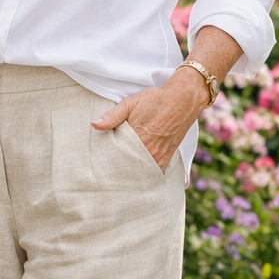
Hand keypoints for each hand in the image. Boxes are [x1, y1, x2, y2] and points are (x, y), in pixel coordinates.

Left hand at [92, 68, 208, 170]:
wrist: (183, 100)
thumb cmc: (156, 100)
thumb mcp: (131, 103)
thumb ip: (112, 116)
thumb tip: (94, 124)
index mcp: (138, 138)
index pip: (117, 157)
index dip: (107, 162)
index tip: (100, 166)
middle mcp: (149, 151)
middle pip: (128, 168)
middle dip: (118, 171)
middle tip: (107, 177)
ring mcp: (159, 156)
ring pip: (141, 172)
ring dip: (132, 174)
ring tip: (120, 178)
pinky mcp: (167, 157)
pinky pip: (154, 172)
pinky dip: (145, 174)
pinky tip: (137, 176)